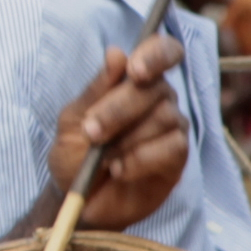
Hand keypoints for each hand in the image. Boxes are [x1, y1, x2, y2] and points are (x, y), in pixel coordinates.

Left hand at [50, 34, 188, 230]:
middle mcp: (159, 99)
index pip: (162, 51)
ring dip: (126, 139)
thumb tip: (116, 53)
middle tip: (92, 132)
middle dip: (119, 110)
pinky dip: (139, 159)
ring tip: (102, 158)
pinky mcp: (177, 158)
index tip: (134, 71)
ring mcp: (172, 127)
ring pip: (164, 117)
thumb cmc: (74, 154)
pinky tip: (119, 170)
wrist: (77, 199)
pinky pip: (171, 148)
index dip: (156, 54)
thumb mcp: (73, 120)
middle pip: (156, 88)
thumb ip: (96, 90)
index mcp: (134, 80)